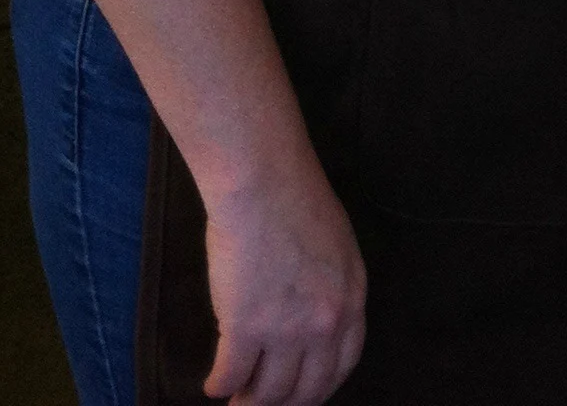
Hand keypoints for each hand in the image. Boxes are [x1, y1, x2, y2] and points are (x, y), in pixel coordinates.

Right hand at [202, 163, 366, 405]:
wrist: (264, 182)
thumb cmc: (297, 200)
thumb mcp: (336, 248)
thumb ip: (330, 288)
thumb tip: (311, 321)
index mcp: (351, 299)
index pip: (342, 366)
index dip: (318, 389)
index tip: (301, 395)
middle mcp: (326, 323)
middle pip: (306, 390)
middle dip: (284, 405)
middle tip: (263, 403)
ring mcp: (287, 330)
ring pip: (268, 393)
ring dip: (249, 402)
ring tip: (237, 399)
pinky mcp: (246, 329)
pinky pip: (231, 376)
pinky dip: (220, 385)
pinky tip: (214, 384)